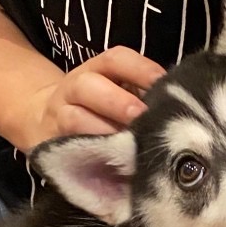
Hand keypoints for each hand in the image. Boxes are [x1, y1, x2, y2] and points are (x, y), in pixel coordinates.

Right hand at [18, 47, 165, 149]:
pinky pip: (68, 150)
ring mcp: (59, 117)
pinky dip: (91, 157)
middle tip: (141, 118)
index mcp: (95, 70)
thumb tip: (177, 105)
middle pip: (88, 86)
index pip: (115, 59)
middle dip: (118, 102)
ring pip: (74, 120)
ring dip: (103, 132)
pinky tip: (112, 166)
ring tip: (128, 146)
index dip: (139, 69)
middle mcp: (73, 88)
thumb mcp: (117, 92)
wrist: (48, 124)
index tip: (163, 85)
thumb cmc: (100, 109)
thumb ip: (141, 94)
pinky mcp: (53, 145)